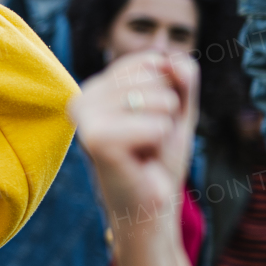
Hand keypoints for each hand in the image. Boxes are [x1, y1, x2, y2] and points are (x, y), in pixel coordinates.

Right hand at [70, 52, 197, 233]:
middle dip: (168, 111)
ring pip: (161, 99)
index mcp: (96, 85)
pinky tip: (139, 160)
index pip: (153, 60)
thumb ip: (182, 76)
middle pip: (157, 76)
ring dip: (165, 128)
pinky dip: (160, 144)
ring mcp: (85, 116)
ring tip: (143, 149)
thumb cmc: (158, 158)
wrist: (148, 205)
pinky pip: (157, 126)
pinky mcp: (95, 139)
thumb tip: (171, 61)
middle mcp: (84, 95)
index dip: (169, 92)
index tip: (149, 122)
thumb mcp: (178, 108)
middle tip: (147, 140)